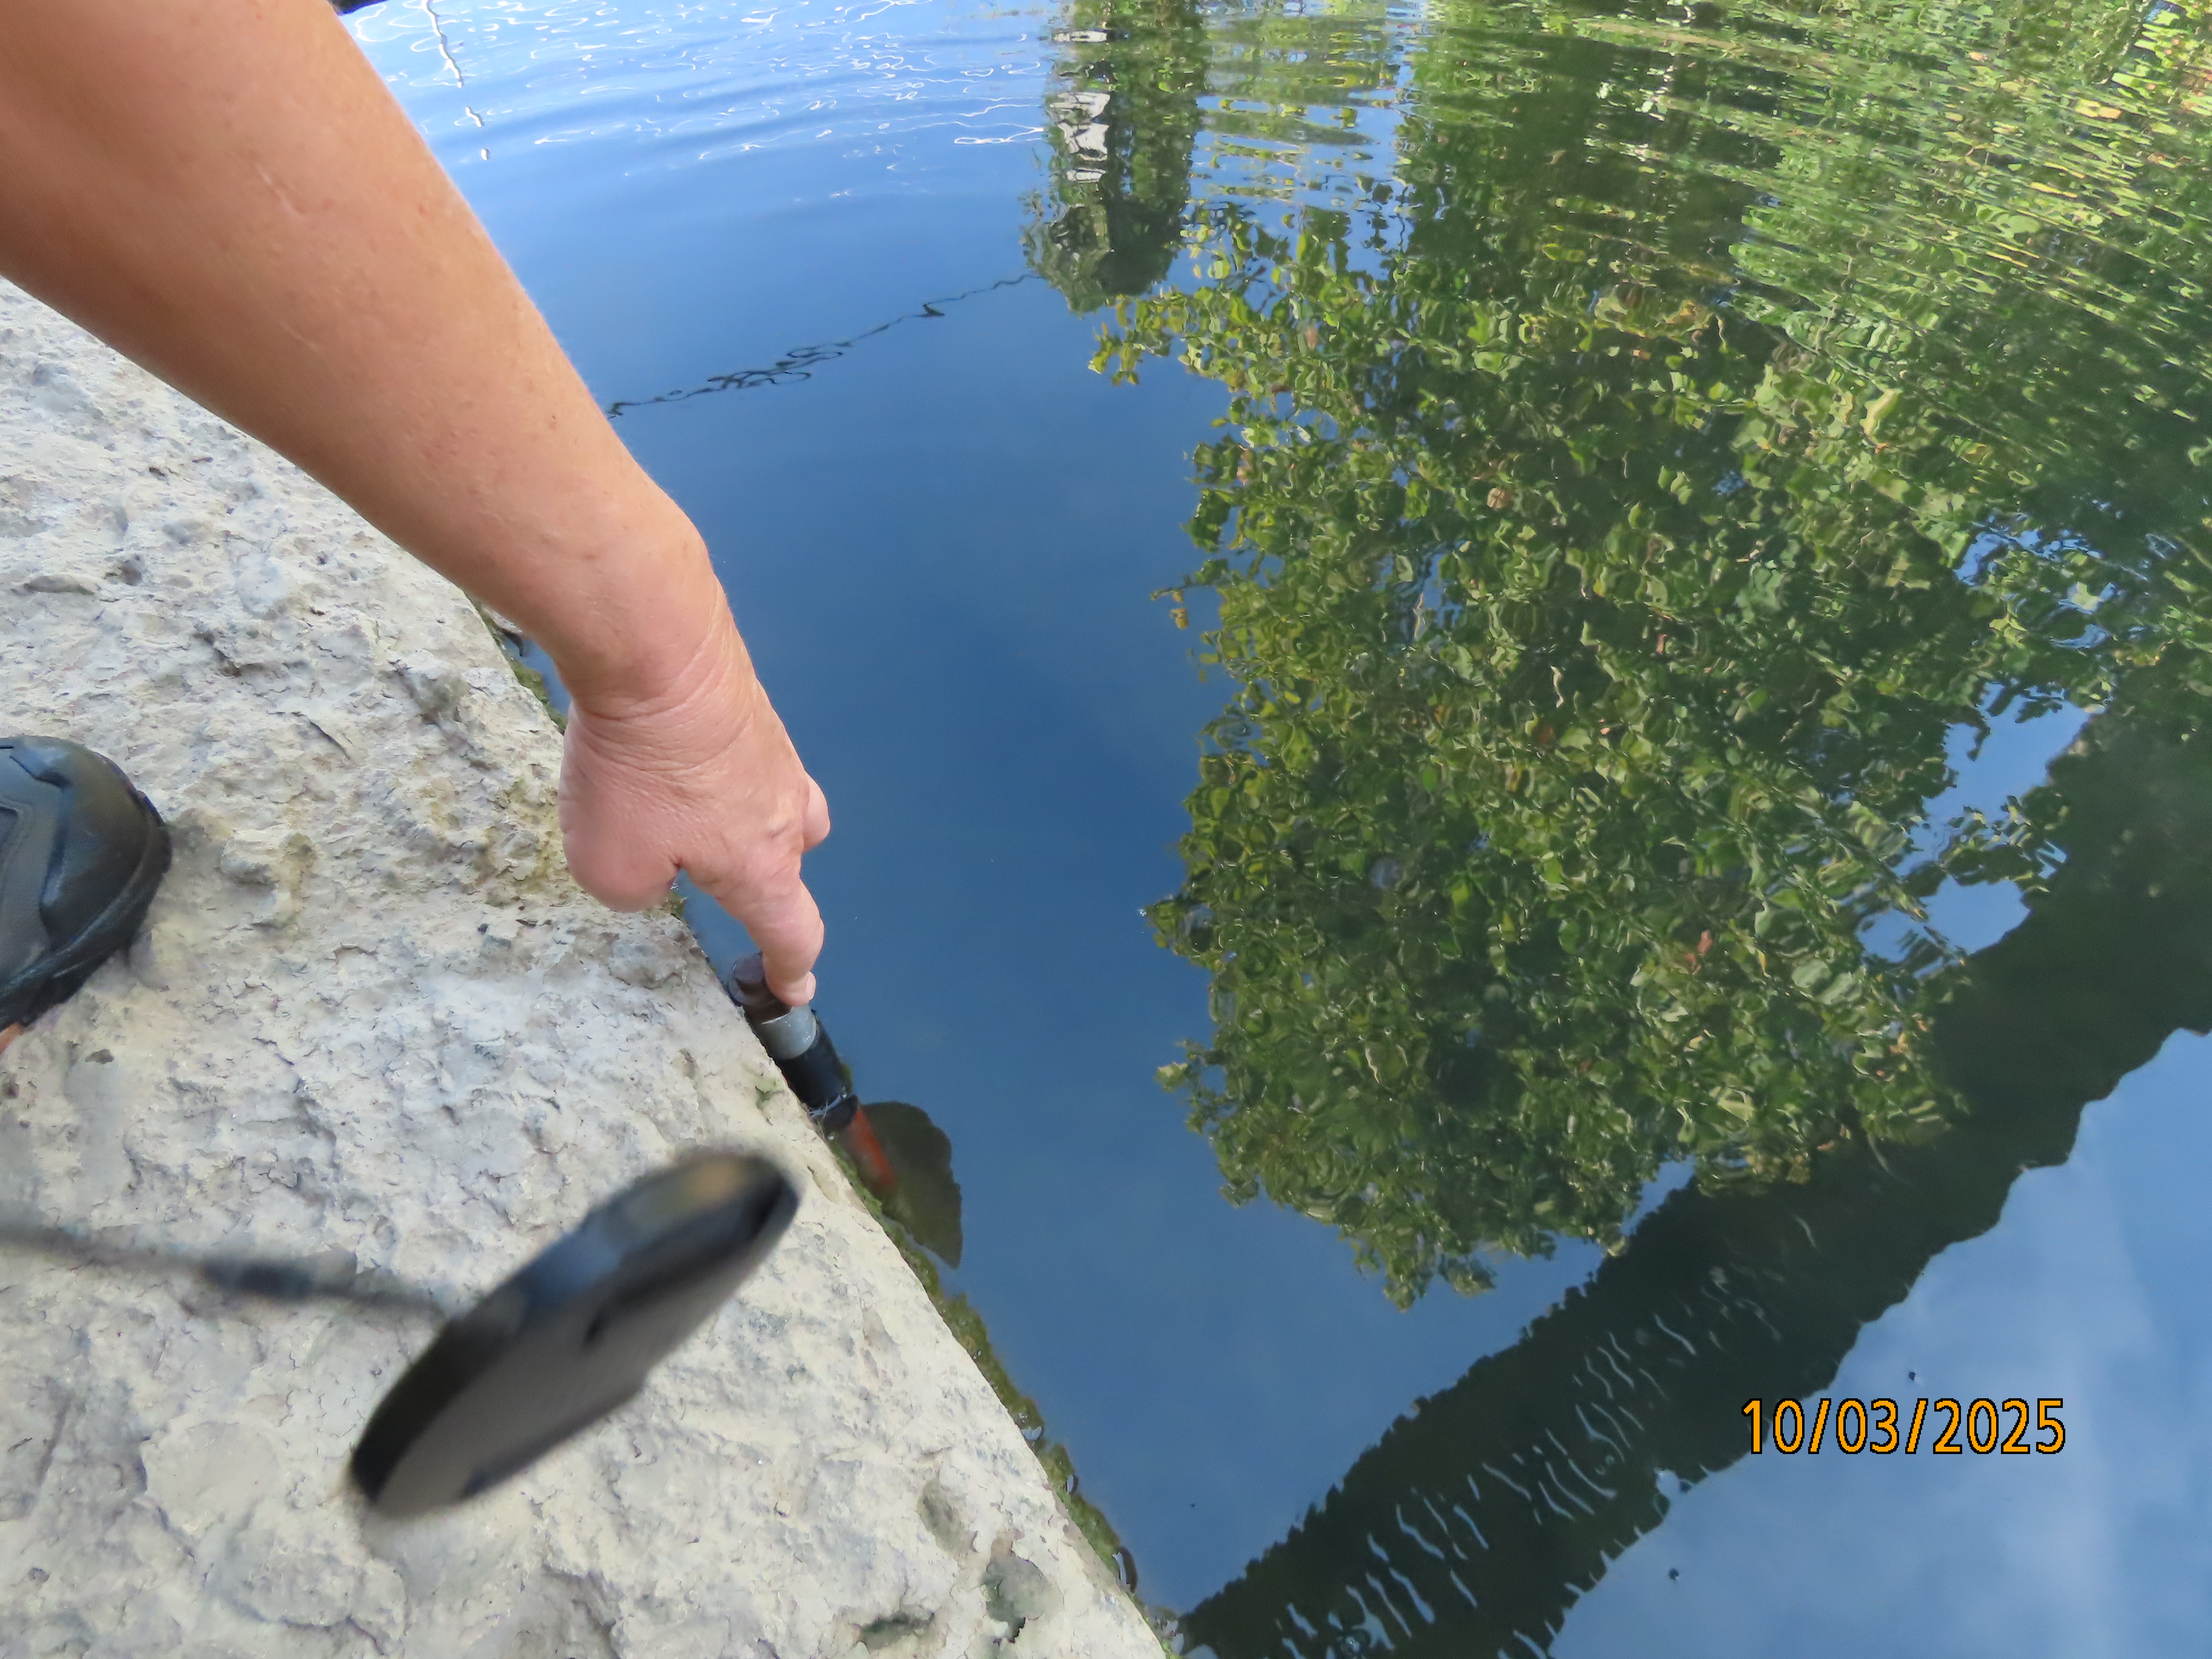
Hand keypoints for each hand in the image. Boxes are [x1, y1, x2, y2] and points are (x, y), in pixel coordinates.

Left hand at [557, 619, 829, 1005]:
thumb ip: (634, 894)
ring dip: (749, 810)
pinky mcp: (745, 701)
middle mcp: (782, 807)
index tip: (795, 990)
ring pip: (778, 794)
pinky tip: (673, 747)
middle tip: (735, 874)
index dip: (792, 968)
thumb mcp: (609, 868)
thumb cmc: (638, 774)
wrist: (657, 649)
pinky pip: (742, 746)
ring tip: (698, 808)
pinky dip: (718, 759)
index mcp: (760, 865)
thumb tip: (654, 874)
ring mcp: (771, 747)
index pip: (792, 930)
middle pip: (800, 853)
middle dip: (776, 874)